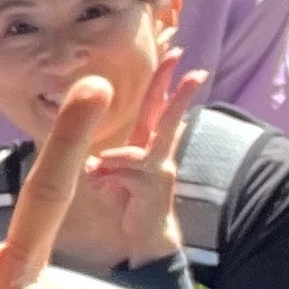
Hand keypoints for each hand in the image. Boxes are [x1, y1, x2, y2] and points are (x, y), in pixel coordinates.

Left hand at [51, 58, 200, 273]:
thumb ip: (104, 162)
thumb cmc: (129, 201)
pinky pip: (125, 173)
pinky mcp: (153, 187)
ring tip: (96, 171)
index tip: (174, 52)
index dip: (164, 80)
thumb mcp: (111, 175)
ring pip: (136, 152)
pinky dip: (107, 178)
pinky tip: (100, 186)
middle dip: (181, 94)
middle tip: (196, 71)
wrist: (145, 235)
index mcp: (149, 144)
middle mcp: (159, 153)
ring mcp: (160, 170)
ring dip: (112, 162)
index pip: (156, 106)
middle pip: (169, 118)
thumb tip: (92, 161)